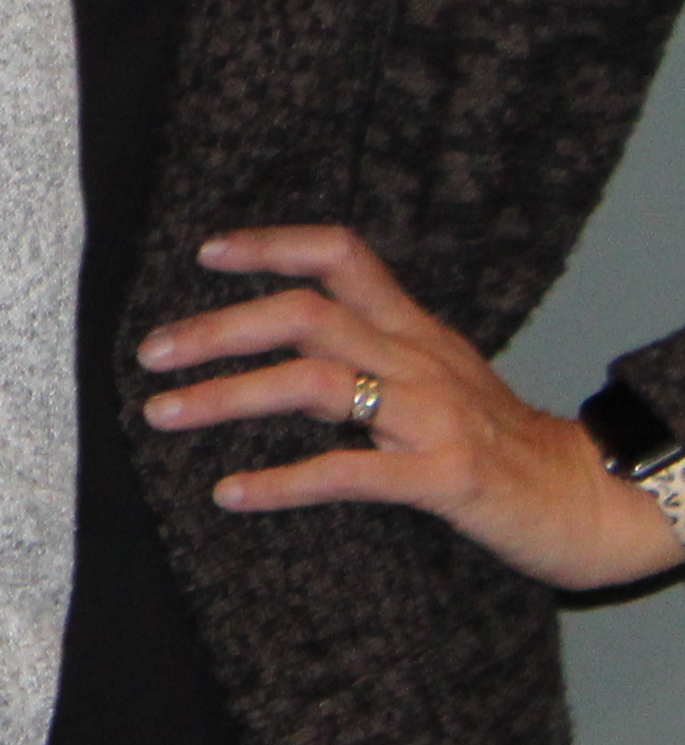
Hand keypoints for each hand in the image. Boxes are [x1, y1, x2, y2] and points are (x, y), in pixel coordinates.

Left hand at [137, 224, 681, 591]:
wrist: (594, 499)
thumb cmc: (505, 444)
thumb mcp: (441, 381)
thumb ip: (369, 358)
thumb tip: (276, 356)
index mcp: (417, 331)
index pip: (343, 257)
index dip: (274, 245)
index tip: (206, 254)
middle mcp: (421, 360)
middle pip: (306, 315)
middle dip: (218, 329)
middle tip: (150, 354)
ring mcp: (435, 417)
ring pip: (315, 384)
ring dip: (228, 396)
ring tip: (163, 415)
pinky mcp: (447, 477)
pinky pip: (350, 472)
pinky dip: (282, 481)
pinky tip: (231, 492)